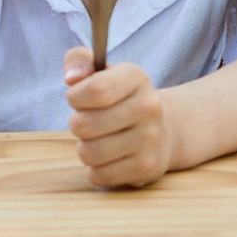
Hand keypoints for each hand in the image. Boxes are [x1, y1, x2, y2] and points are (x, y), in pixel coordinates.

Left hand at [63, 47, 173, 188]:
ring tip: (98, 140)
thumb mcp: (102, 72)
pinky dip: (96, 170)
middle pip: (84, 125)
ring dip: (85, 148)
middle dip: (77, 124)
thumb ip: (79, 61)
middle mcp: (149, 106)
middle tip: (90, 122)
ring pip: (89, 152)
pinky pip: (99, 175)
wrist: (165, 129)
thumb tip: (71, 77)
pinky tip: (109, 159)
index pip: (95, 90)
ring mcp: (151, 139)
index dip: (75, 97)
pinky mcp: (147, 167)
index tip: (78, 99)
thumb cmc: (120, 99)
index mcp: (135, 77)